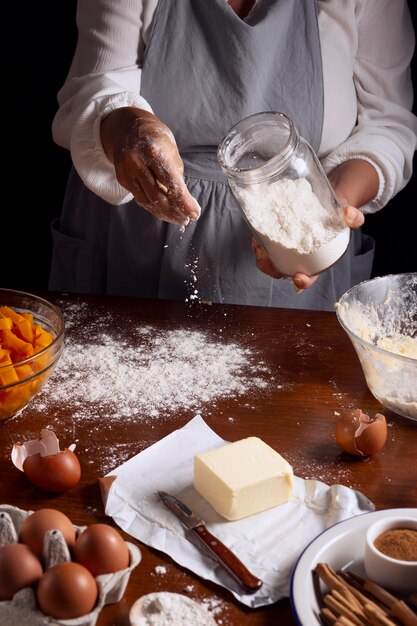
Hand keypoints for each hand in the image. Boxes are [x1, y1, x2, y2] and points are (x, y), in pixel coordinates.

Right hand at [100, 107, 200, 225]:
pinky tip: (163, 211)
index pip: (173, 185)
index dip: (185, 202)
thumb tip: (183, 201)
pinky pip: (140, 198)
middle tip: (187, 219)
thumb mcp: (171, 151)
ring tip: (178, 218)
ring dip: (164, 213)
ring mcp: (127, 171)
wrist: (128, 127)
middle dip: (175, 212)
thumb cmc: (156, 140)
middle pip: (159, 197)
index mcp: (155, 152)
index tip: (195, 213)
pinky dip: (153, 207)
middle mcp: (138, 162)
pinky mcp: (122, 179)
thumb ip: (176, 176)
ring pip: (148, 201)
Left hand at [252, 201, 363, 290]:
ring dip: (261, 256)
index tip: (299, 277)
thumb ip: (352, 217)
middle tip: (264, 254)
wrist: (327, 199)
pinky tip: (256, 233)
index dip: (303, 281)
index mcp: (316, 261)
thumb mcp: (346, 214)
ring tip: (258, 242)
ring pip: (270, 261)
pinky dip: (259, 242)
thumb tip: (350, 214)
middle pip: (283, 272)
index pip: (309, 277)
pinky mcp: (276, 238)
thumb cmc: (337, 213)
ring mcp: (286, 250)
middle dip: (271, 267)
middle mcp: (299, 258)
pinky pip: (264, 246)